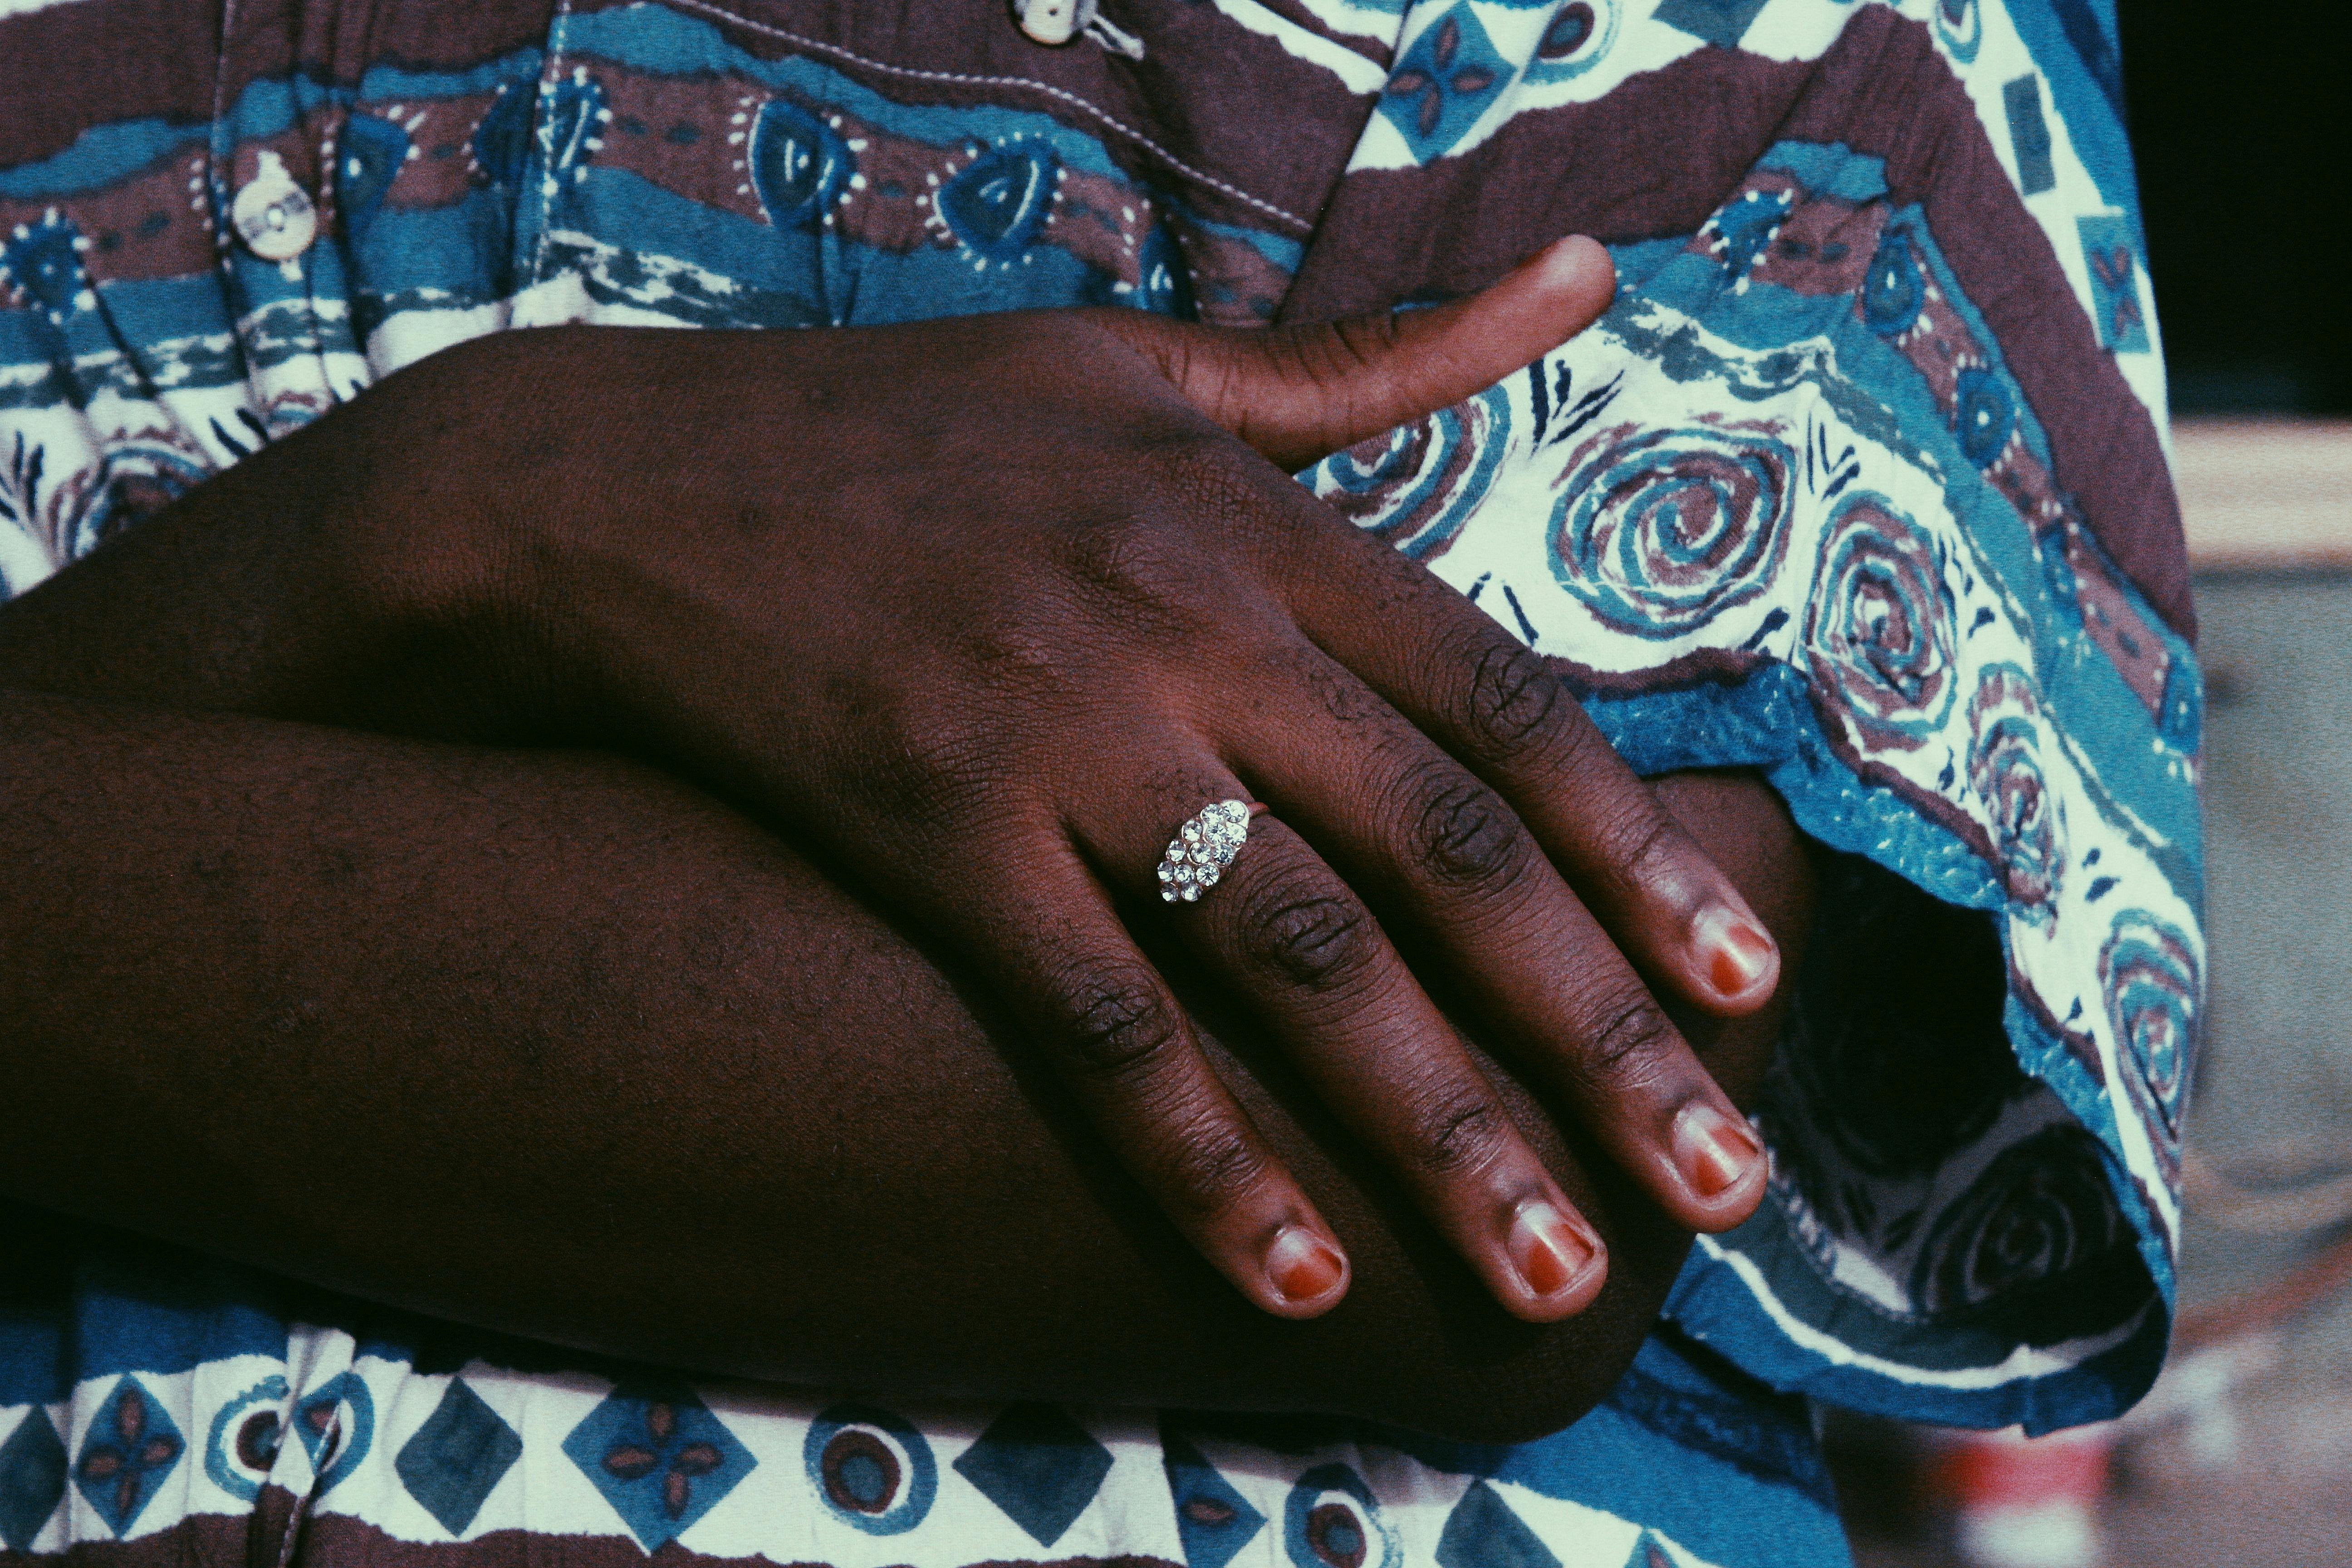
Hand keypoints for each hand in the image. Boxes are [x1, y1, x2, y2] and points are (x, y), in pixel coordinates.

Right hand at [102, 238, 1781, 1321]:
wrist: (620, 480)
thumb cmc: (904, 431)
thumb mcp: (1148, 367)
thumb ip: (1375, 359)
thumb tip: (1584, 277)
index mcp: (1253, 520)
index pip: (1500, 702)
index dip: (1639, 847)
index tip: (1754, 978)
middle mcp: (1181, 624)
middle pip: (1436, 852)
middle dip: (1596, 1027)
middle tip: (1721, 1179)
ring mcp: (1053, 730)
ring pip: (1292, 958)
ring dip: (1437, 1128)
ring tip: (1555, 1268)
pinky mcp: (928, 825)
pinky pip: (1093, 1021)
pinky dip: (1198, 1155)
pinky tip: (1297, 1276)